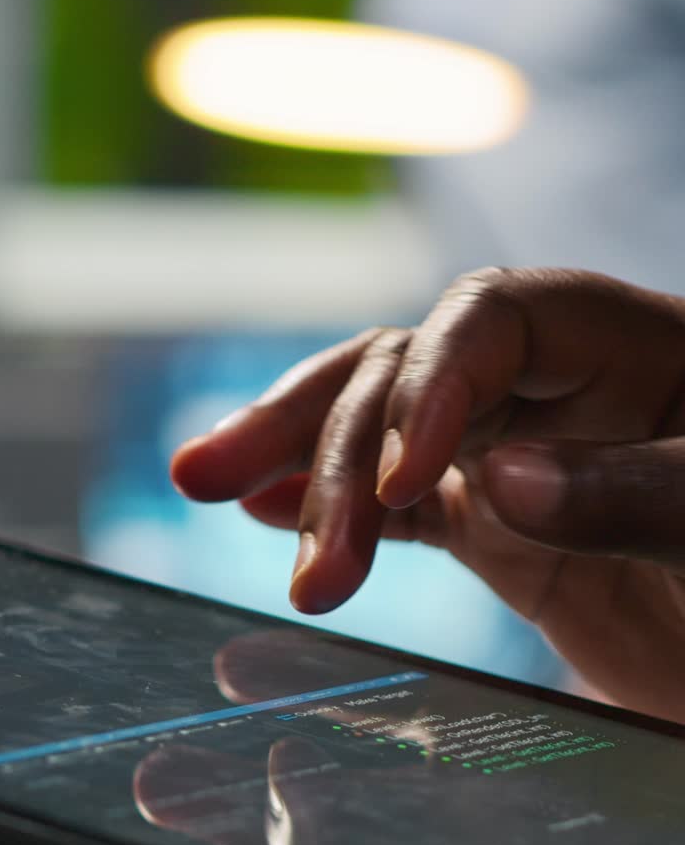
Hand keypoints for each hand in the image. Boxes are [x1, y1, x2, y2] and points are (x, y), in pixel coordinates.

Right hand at [171, 268, 684, 722]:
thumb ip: (637, 494)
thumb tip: (496, 475)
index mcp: (631, 346)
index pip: (495, 317)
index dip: (433, 381)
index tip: (404, 481)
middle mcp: (558, 388)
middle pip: (409, 363)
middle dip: (325, 428)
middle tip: (225, 487)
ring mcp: (521, 456)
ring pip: (384, 428)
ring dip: (300, 461)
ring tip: (208, 485)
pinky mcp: (502, 527)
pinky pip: (401, 504)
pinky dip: (330, 506)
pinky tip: (260, 512)